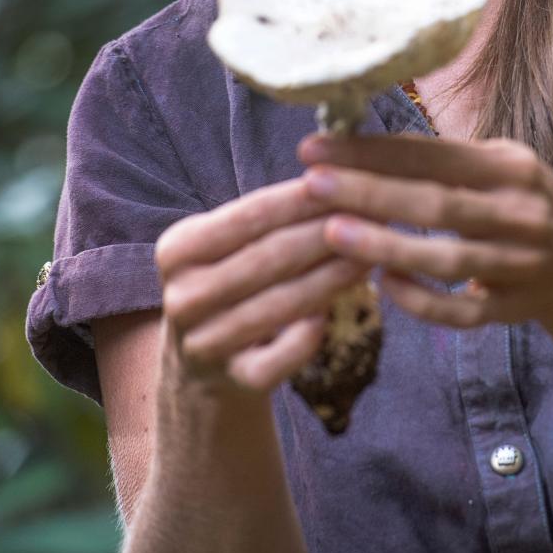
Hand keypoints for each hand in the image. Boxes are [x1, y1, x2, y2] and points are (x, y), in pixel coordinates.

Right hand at [154, 176, 372, 392]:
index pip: (249, 215)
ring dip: (333, 276)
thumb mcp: (229, 242)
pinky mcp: (234, 381)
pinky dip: (308, 336)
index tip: (348, 180)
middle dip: (327, 233)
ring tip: (374, 251)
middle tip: (375, 214)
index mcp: (177, 250)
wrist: (203, 365)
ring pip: (281, 305)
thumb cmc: (233, 279)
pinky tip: (335, 311)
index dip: (303, 198)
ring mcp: (205, 344)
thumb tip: (335, 171)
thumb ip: (269, 212)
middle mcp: (182, 298)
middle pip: (269, 258)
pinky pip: (281, 358)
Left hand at [295, 131, 552, 331]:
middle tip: (312, 184)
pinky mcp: (517, 308)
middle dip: (369, 192)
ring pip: (448, 258)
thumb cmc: (519, 201)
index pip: (431, 153)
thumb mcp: (497, 166)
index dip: (371, 150)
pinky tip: (385, 284)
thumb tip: (356, 141)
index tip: (314, 148)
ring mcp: (523, 263)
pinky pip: (464, 311)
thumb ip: (440, 158)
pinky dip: (424, 300)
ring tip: (334, 233)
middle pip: (436, 202)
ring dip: (389, 246)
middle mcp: (521, 210)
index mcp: (511, 165)